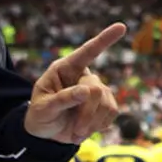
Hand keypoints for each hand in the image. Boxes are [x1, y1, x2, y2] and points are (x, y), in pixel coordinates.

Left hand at [24, 23, 126, 143]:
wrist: (47, 134)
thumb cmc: (40, 116)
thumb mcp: (43, 108)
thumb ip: (62, 99)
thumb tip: (87, 91)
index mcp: (64, 69)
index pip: (86, 52)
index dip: (104, 39)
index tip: (122, 27)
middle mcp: (82, 75)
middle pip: (96, 89)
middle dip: (87, 113)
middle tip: (75, 131)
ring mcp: (96, 89)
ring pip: (106, 102)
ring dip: (92, 122)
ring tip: (76, 132)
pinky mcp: (105, 104)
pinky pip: (112, 112)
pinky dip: (99, 125)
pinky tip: (86, 129)